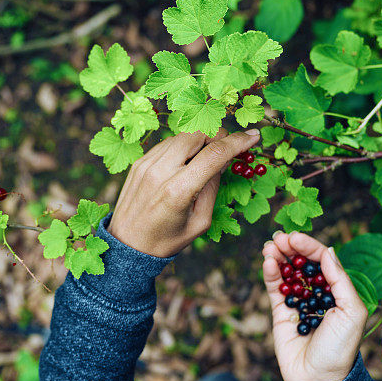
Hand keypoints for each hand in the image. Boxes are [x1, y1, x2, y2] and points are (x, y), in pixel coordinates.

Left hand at [108, 128, 259, 256]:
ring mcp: (146, 164)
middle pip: (197, 134)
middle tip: (226, 150)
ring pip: (182, 135)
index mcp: (178, 191)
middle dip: (217, 137)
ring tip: (205, 159)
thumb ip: (213, 188)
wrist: (127, 245)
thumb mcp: (200, 222)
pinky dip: (182, 147)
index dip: (238, 142)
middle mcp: (160, 172)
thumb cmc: (168, 239)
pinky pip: (167, 143)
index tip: (254, 136)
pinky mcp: (139, 162)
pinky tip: (185, 163)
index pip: (214, 155)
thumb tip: (223, 160)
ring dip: (200, 140)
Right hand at [262, 231, 368, 380]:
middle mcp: (317, 294)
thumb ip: (340, 280)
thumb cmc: (341, 348)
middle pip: (302, 263)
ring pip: (287, 273)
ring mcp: (298, 303)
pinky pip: (275, 289)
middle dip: (291, 248)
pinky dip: (271, 274)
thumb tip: (329, 251)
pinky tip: (268, 262)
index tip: (295, 237)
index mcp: (337, 291)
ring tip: (270, 246)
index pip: (322, 261)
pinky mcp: (281, 313)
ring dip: (278, 256)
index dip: (309, 247)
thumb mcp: (352, 312)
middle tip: (279, 238)